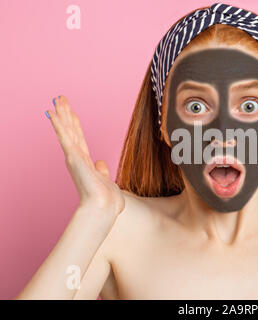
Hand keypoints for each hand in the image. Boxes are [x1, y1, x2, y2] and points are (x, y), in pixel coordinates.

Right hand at [46, 95, 124, 219]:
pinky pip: (64, 136)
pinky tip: (52, 112)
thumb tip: (101, 163)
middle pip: (71, 130)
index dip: (75, 125)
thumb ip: (102, 170)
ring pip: (66, 130)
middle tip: (61, 98)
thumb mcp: (106, 180)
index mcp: (86, 162)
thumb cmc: (107, 200)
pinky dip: (58, 124)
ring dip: (62, 114)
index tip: (71, 112)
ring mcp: (74, 157)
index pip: (80, 138)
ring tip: (57, 99)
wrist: (104, 207)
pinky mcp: (73, 157)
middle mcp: (77, 158)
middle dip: (66, 114)